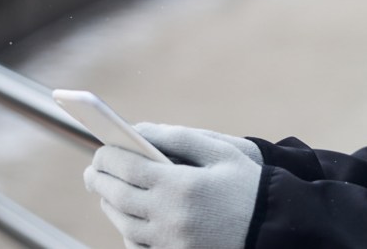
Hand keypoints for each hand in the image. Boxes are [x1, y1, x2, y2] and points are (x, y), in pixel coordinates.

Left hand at [85, 124, 261, 248]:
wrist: (274, 225)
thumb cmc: (247, 183)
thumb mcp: (220, 151)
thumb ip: (178, 137)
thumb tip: (138, 130)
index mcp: (180, 185)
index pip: (126, 167)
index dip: (107, 157)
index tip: (100, 149)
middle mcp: (169, 217)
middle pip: (117, 197)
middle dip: (100, 180)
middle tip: (93, 170)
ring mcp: (169, 243)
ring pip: (123, 223)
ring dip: (110, 204)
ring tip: (108, 189)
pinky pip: (137, 246)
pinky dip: (126, 230)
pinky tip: (128, 217)